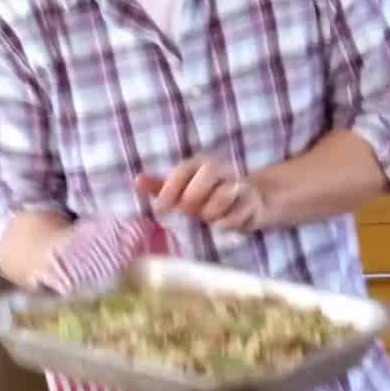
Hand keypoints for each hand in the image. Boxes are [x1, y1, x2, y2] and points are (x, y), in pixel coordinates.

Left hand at [135, 155, 266, 231]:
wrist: (250, 201)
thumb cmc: (209, 195)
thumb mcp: (184, 190)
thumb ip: (161, 187)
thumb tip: (137, 181)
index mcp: (201, 164)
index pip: (183, 170)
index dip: (170, 188)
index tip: (160, 208)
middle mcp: (221, 170)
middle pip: (209, 170)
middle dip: (194, 193)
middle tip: (186, 210)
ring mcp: (239, 186)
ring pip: (226, 192)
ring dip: (212, 208)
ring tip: (206, 218)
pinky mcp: (252, 204)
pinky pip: (241, 212)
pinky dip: (229, 221)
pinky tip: (221, 226)